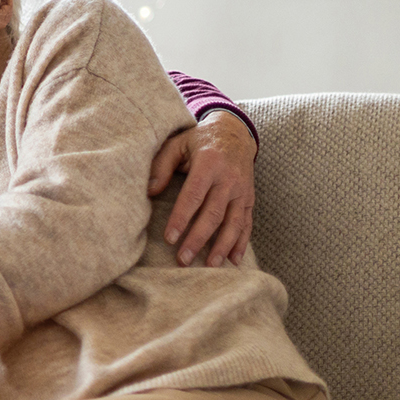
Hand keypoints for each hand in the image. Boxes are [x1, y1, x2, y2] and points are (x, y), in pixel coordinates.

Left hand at [147, 110, 256, 266]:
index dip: (182, 218)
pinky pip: (247, 223)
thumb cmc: (198, 140)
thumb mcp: (177, 144)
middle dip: (198, 239)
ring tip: (210, 266)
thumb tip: (149, 191)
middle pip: (213, 214)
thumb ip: (161, 165)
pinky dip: (242, 243)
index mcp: (209, 163)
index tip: (170, 238)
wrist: (235, 133)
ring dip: (222, 246)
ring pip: (233, 222)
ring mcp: (242, 190)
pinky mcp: (249, 198)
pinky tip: (234, 260)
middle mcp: (229, 179)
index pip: (194, 195)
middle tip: (183, 260)